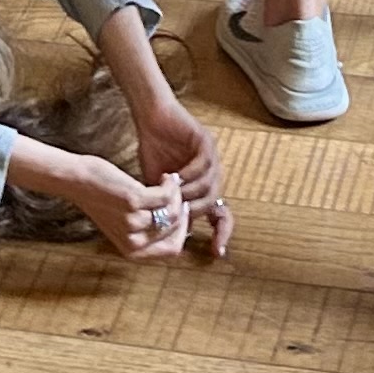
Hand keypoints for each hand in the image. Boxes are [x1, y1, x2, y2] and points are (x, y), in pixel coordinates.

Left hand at [64, 150, 197, 262]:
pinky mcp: (133, 201)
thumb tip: (181, 227)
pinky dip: (170, 184)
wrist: (78, 181)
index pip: (172, 250)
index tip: (183, 212)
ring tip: (168, 182)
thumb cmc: (103, 200)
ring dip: (176, 194)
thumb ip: (148, 232)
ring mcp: (132, 221)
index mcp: (132, 251)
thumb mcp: (124, 225)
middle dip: (181, 209)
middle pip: (175, 230)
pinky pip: (167, 195)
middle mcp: (132, 241)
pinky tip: (165, 177)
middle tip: (176, 193)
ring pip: (173, 211)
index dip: (183, 231)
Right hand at [127, 92, 232, 254]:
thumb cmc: (154, 150)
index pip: (222, 215)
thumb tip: (172, 236)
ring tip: (172, 196)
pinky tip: (174, 177)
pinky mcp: (206, 141)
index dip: (222, 233)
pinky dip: (190, 174)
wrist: (150, 119)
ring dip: (191, 194)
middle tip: (180, 216)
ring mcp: (212, 157)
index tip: (216, 253)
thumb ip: (167, 207)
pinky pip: (204, 164)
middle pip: (217, 202)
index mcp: (205, 186)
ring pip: (211, 185)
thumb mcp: (159, 186)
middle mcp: (213, 173)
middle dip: (200, 212)